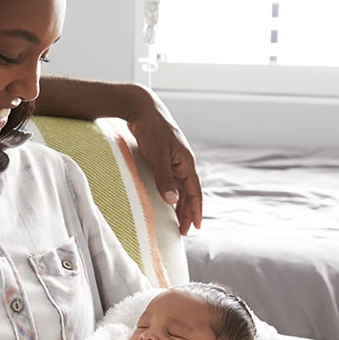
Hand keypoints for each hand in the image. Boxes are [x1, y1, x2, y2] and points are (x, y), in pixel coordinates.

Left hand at [123, 87, 201, 233]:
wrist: (142, 108)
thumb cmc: (151, 129)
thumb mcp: (157, 156)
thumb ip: (164, 178)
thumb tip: (173, 200)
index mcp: (186, 162)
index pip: (195, 192)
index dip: (195, 210)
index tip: (195, 226)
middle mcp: (183, 162)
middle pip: (189, 192)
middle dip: (188, 211)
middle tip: (184, 230)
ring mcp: (174, 160)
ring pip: (180, 187)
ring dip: (180, 203)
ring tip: (176, 220)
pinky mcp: (164, 157)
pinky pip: (171, 180)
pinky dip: (171, 192)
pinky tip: (166, 198)